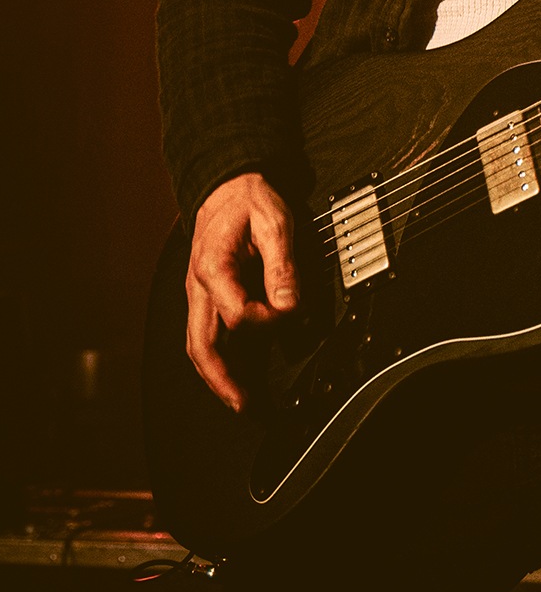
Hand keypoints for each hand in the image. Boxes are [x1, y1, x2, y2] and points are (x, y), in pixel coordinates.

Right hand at [185, 172, 298, 411]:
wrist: (226, 185)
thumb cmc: (249, 200)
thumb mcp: (275, 221)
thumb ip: (283, 264)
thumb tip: (289, 303)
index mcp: (213, 268)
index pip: (237, 315)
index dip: (267, 322)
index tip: (290, 312)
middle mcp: (198, 287)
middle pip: (201, 345)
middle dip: (222, 380)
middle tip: (245, 405)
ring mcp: (199, 295)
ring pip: (198, 345)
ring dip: (217, 377)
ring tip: (241, 402)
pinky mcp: (205, 297)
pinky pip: (205, 335)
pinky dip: (217, 360)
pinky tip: (236, 376)